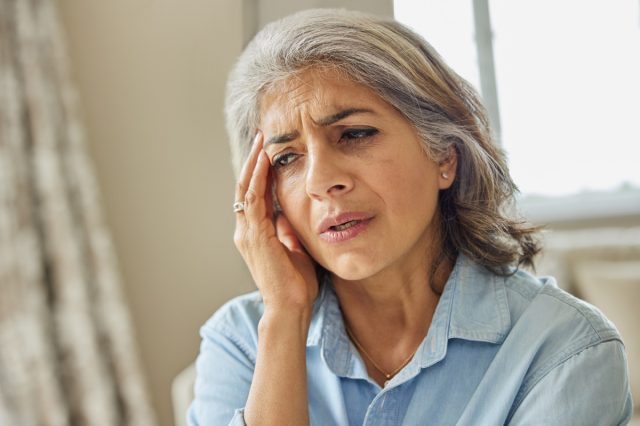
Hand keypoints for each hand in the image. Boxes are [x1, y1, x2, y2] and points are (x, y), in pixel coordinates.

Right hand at [233, 132, 318, 314]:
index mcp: (255, 235)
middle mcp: (246, 231)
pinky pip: (253, 200)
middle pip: (246, 188)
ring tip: (261, 141)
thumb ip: (289, 233)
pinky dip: (257, 179)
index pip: (255, 196)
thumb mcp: (295, 251)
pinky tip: (265, 161)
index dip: (260, 173)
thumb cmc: (296, 285)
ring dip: (254, 164)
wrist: (290, 307)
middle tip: (261, 137)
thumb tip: (289, 216)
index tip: (268, 151)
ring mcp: (247, 233)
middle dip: (254, 161)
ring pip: (246, 189)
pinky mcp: (255, 236)